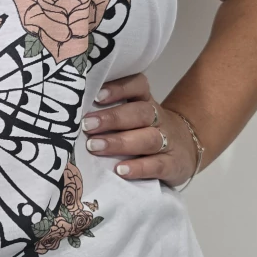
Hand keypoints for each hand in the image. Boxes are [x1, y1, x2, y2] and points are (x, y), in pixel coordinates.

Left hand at [80, 73, 197, 186]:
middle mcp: (158, 119)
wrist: (187, 151)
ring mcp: (168, 141)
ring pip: (148, 138)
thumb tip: (69, 117)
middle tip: (86, 125)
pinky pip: (158, 165)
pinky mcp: (173, 165)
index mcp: (145, 102)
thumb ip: (108, 114)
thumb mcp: (132, 118)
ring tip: (94, 146)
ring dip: (119, 142)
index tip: (97, 95)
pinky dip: (139, 168)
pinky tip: (120, 170)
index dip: (119, 88)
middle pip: (139, 113)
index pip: (138, 86)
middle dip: (111, 118)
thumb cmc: (145, 133)